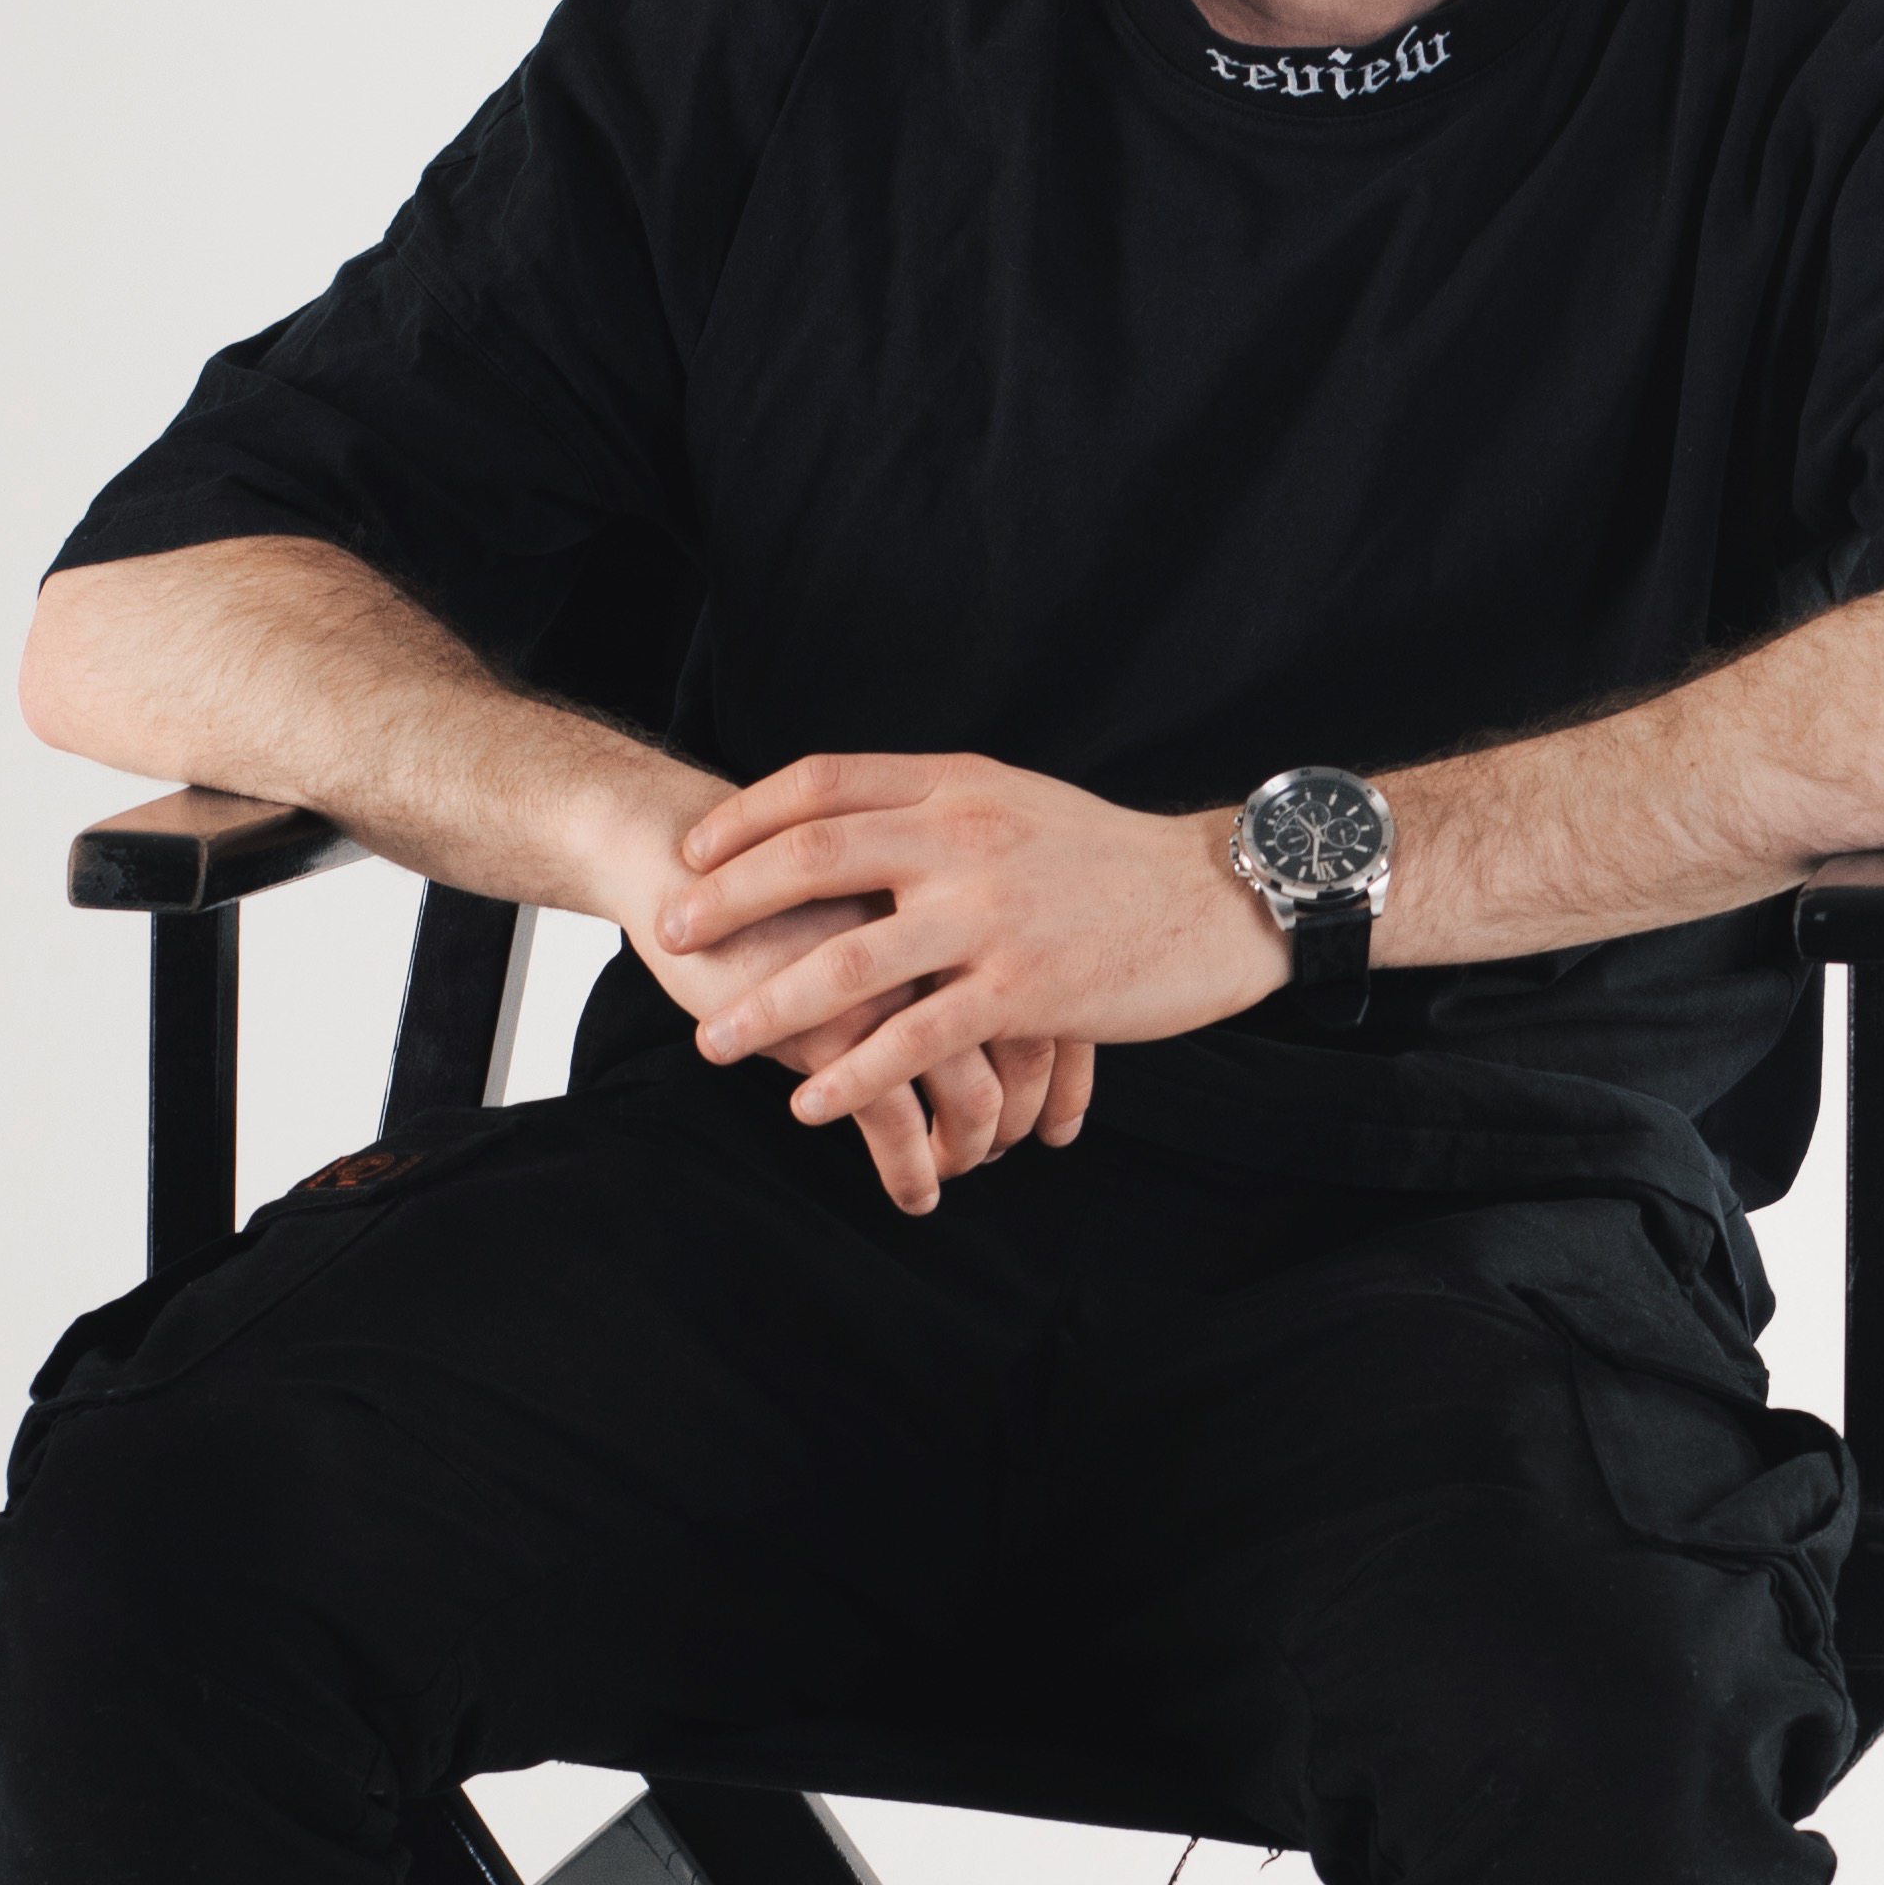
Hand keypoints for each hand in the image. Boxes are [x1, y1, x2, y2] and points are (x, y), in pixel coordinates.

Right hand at [613, 863, 1079, 1218]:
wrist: (679, 858)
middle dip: (1037, 1111)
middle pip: (1034, 1041)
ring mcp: (897, 984)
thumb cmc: (780, 870)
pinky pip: (894, 1121)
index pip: (1054, 983)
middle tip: (1022, 1145)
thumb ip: (937, 919)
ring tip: (961, 1167)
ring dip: (976, 1147)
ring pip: (975, 1092)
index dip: (1072, 1059)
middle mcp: (948, 932)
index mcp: (970, 886)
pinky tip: (916, 1194)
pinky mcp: (832, 1027)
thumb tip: (988, 979)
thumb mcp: (878, 876)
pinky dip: (912, 1169)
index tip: (1063, 1109)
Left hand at [659, 753, 1289, 1149]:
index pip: (823, 783)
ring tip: (714, 1042)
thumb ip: (931, 807)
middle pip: (812, 859)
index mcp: (955, 788)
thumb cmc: (1106, 857)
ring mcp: (991, 918)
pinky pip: (917, 1040)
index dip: (745, 816)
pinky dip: (853, 1074)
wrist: (1214, 899)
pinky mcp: (1024, 992)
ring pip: (852, 963)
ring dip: (770, 1008)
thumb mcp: (1013, 802)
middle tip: (669, 933)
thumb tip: (843, 819)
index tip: (693, 851)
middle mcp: (963, 841)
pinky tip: (810, 1101)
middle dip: (728, 901)